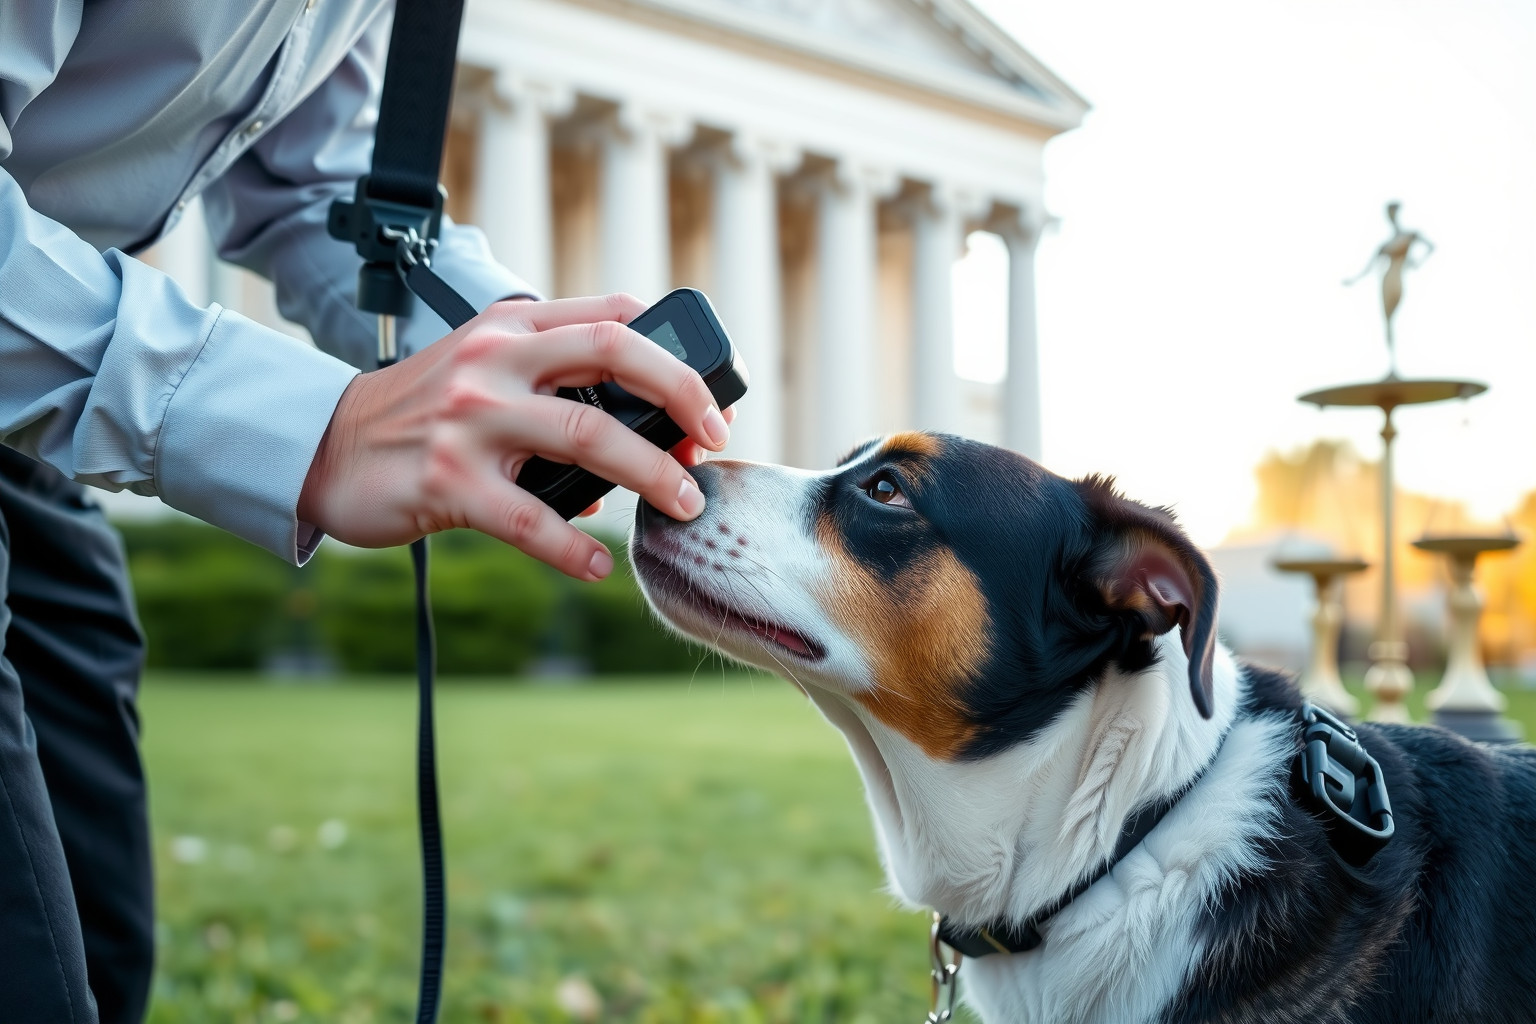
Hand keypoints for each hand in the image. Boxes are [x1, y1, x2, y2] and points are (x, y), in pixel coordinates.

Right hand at [298, 294, 729, 579]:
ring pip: (589, 436)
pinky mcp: (447, 481)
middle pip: (615, 356)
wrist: (327, 447)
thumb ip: (552, 378)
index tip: (709, 402)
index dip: (673, 356)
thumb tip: (640, 437)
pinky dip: (573, 547)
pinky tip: (598, 566)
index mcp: (511, 325)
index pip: (612, 316)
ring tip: (683, 505)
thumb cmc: (424, 414)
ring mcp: (470, 419)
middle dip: (682, 396)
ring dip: (651, 474)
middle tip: (715, 441)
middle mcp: (494, 360)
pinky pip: (530, 519)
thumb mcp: (484, 366)